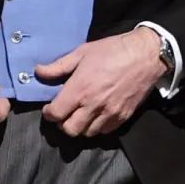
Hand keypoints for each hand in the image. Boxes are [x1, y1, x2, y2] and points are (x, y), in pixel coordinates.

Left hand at [35, 28, 167, 136]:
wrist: (146, 54)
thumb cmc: (113, 50)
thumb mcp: (83, 52)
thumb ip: (59, 65)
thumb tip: (38, 72)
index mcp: (80, 88)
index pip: (56, 114)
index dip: (49, 113)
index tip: (51, 106)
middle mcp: (93, 105)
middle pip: (69, 129)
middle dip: (63, 123)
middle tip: (65, 112)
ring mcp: (109, 113)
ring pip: (87, 133)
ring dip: (81, 125)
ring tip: (82, 113)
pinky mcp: (123, 117)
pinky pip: (104, 131)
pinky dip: (98, 126)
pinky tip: (97, 114)